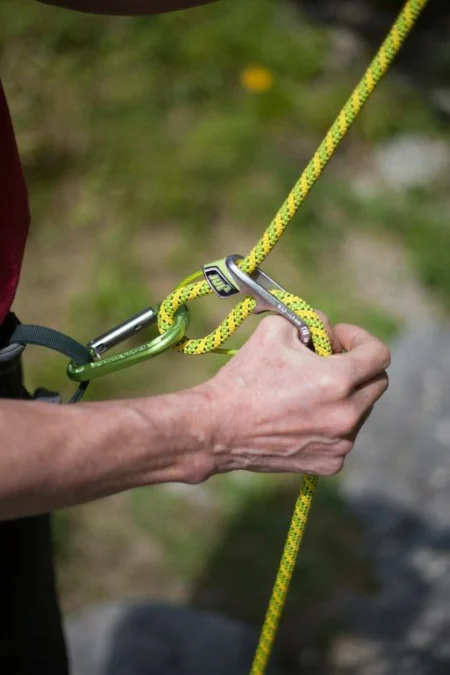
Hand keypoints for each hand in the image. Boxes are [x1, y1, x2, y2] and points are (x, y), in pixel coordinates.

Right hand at [204, 315, 389, 476]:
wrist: (217, 427)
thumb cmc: (244, 377)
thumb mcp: (275, 330)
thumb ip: (311, 321)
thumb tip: (326, 329)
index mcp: (337, 380)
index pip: (380, 354)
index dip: (361, 339)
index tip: (338, 339)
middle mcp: (347, 415)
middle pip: (377, 383)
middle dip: (357, 367)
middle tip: (327, 361)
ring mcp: (340, 443)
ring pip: (361, 411)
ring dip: (345, 396)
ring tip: (307, 391)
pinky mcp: (329, 463)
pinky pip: (344, 436)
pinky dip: (331, 423)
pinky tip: (301, 416)